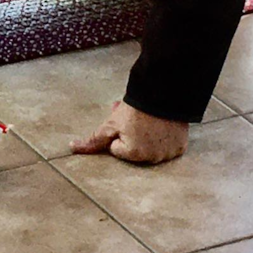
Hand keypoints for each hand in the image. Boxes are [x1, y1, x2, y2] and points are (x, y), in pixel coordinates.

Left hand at [70, 101, 188, 163]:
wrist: (163, 93)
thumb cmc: (135, 108)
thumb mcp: (110, 123)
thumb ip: (93, 140)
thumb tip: (72, 148)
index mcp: (133, 154)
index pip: (117, 149)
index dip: (118, 133)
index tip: (126, 121)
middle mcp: (151, 159)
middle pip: (133, 150)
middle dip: (131, 135)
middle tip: (135, 119)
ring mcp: (167, 154)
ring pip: (150, 148)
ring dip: (147, 137)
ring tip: (150, 121)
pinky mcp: (180, 148)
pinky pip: (167, 147)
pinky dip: (164, 138)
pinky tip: (164, 126)